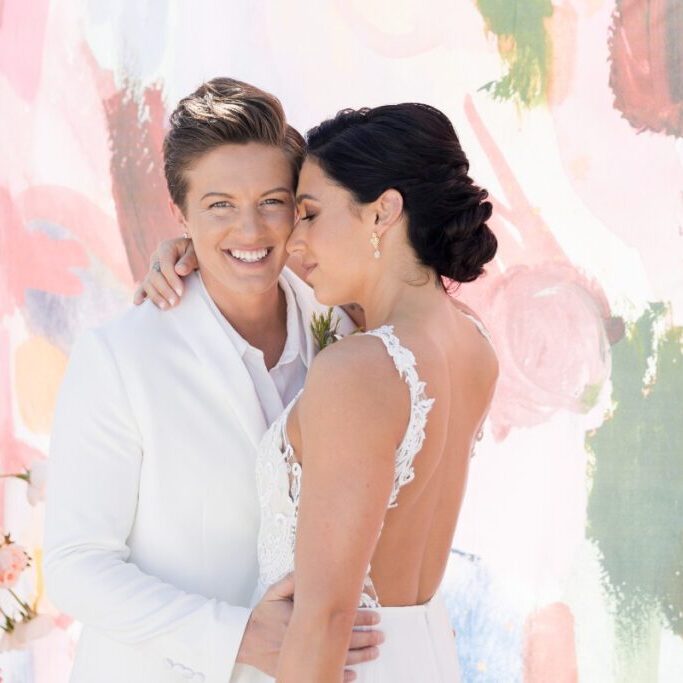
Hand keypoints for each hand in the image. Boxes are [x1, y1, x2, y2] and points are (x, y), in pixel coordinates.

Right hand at [133, 236, 197, 307]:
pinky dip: (140, 295)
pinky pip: (144, 287)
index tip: (181, 292)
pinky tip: (138, 303)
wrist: (195, 256)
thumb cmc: (197, 254)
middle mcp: (156, 258)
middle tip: (175, 302)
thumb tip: (179, 270)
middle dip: (165, 290)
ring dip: (156, 296)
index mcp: (166, 248)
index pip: (165, 265)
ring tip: (166, 307)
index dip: (171, 280)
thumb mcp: (196, 253)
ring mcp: (153, 269)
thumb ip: (189, 260)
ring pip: (148, 283)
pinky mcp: (152, 279)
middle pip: (155, 276)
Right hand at [236, 573, 382, 681]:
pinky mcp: (299, 670)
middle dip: (366, 636)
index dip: (360, 616)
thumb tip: (310, 570)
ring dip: (360, 655)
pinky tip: (353, 676)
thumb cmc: (263, 615)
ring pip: (339, 658)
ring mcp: (304, 657)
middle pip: (344, 639)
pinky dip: (340, 677)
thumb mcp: (275, 592)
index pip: (340, 617)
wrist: (245, 640)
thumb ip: (293, 581)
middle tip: (381, 634)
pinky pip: (324, 676)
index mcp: (305, 618)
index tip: (376, 615)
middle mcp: (308, 639)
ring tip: (375, 651)